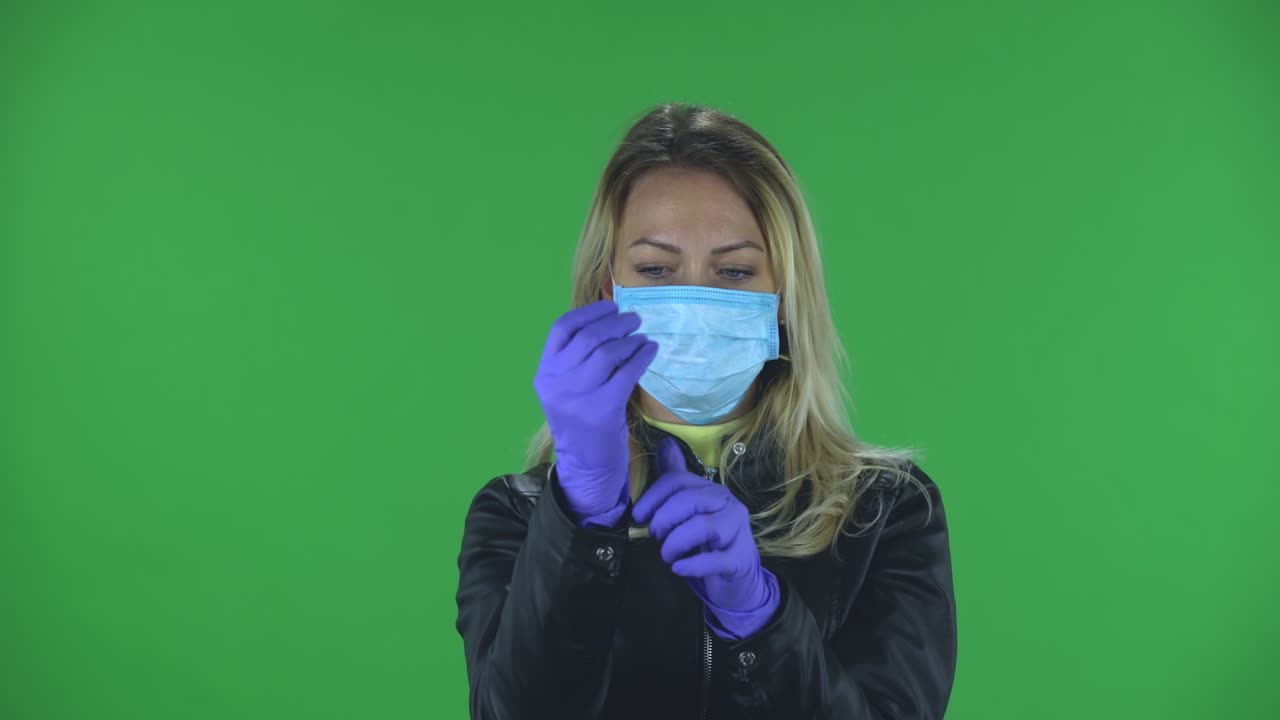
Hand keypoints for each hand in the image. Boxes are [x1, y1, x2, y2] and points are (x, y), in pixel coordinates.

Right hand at [533, 299, 658, 522]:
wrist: (585, 464)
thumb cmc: (580, 418)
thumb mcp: (566, 387)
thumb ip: (576, 357)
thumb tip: (608, 317)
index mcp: (544, 372)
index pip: (562, 328)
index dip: (588, 313)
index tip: (610, 306)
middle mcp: (556, 382)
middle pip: (588, 337)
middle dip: (615, 323)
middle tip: (634, 319)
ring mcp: (577, 397)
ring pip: (608, 353)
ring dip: (630, 340)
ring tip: (642, 337)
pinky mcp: (602, 410)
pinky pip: (626, 373)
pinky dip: (641, 357)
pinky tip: (650, 350)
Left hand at [632, 437, 780, 639]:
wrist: (736, 581)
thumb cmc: (707, 544)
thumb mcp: (689, 513)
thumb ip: (676, 482)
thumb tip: (665, 444)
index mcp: (712, 491)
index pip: (680, 481)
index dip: (654, 497)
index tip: (638, 516)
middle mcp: (728, 505)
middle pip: (690, 500)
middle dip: (664, 518)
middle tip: (655, 535)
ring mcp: (738, 531)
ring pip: (703, 527)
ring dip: (675, 542)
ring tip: (667, 555)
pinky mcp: (740, 559)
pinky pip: (715, 559)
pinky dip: (692, 564)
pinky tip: (678, 568)